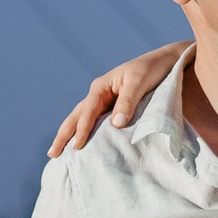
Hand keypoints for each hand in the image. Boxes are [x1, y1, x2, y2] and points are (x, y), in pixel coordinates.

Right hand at [50, 41, 188, 155]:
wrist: (165, 63)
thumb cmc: (152, 70)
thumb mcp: (139, 82)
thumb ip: (127, 101)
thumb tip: (115, 124)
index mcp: (101, 87)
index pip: (87, 111)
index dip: (82, 130)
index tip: (77, 147)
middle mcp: (98, 94)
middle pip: (76, 116)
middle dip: (63, 135)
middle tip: (52, 154)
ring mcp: (104, 102)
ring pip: (81, 119)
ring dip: (70, 134)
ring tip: (58, 152)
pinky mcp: (112, 108)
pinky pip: (95, 122)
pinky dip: (85, 133)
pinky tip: (82, 145)